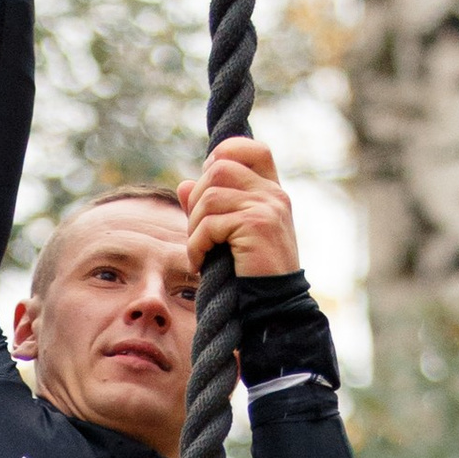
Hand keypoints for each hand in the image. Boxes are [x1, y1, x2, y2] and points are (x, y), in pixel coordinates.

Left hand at [181, 135, 299, 279]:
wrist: (276, 308)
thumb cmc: (251, 275)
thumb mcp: (231, 235)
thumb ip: (210, 207)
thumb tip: (182, 184)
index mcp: (272, 192)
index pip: (253, 149)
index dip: (226, 154)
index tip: (208, 184)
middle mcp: (274, 194)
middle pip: (219, 168)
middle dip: (197, 199)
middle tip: (197, 232)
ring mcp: (267, 207)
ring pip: (210, 194)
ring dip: (194, 225)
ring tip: (198, 251)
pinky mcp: (256, 225)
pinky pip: (210, 223)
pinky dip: (196, 245)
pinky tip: (199, 263)